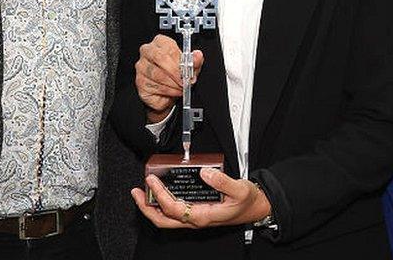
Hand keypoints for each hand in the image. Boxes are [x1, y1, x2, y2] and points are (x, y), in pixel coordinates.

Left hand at [131, 168, 271, 228]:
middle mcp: (196, 219)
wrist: (256, 208)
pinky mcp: (196, 214)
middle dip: (146, 208)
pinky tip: (159, 195)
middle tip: (136, 192)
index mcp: (203, 216)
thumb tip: (205, 173)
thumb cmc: (248, 201)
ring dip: (152, 208)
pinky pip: (174, 214)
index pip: (174, 208)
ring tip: (142, 193)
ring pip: (166, 219)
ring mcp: (195, 218)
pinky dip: (162, 206)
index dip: (160, 195)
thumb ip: (223, 181)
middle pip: (163, 220)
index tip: (151, 180)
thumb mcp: (240, 188)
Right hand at [135, 34, 203, 122]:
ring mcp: (142, 67)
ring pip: (158, 75)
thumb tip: (197, 55)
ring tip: (181, 87)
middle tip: (184, 80)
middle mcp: (147, 52)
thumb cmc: (176, 74)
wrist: (168, 91)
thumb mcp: (190, 66)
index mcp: (160, 42)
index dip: (179, 60)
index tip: (187, 69)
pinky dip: (168, 91)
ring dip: (173, 83)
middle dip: (176, 72)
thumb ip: (194, 61)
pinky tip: (173, 91)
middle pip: (161, 59)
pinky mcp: (140, 82)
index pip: (169, 47)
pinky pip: (155, 86)